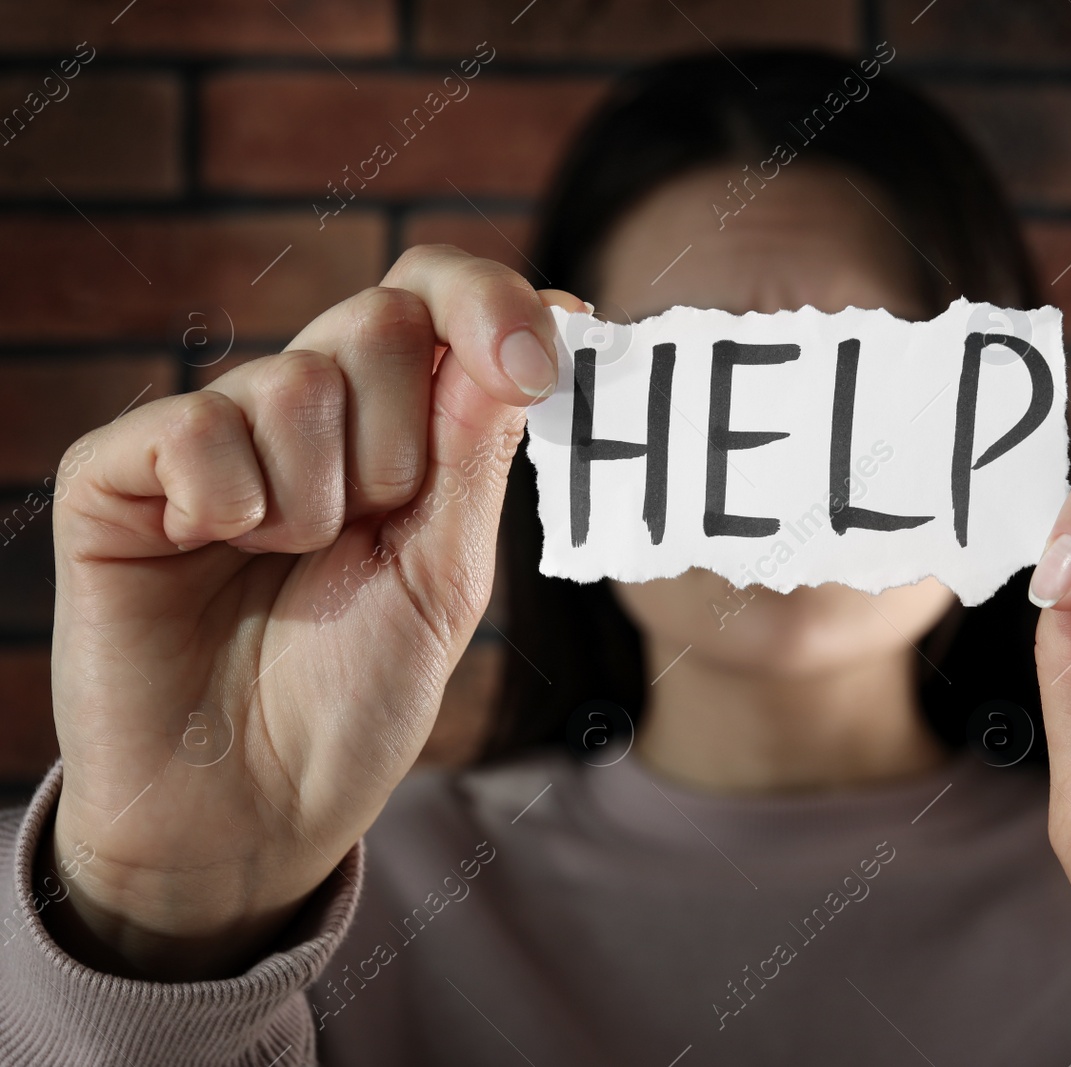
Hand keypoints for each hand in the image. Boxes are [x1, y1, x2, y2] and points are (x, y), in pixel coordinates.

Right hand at [47, 246, 582, 979]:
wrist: (251, 809)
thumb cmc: (354, 697)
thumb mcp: (445, 573)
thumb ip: (477, 446)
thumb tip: (549, 311)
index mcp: (392, 427)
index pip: (436, 298)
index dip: (490, 303)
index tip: (532, 366)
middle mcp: (302, 415)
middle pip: (377, 320)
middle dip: (400, 446)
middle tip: (367, 532)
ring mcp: (209, 438)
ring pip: (294, 383)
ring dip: (314, 503)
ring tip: (283, 567)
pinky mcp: (115, 477)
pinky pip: (190, 427)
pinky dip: (224, 503)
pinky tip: (205, 553)